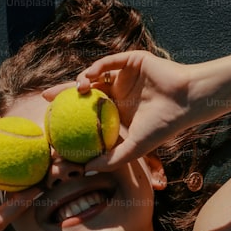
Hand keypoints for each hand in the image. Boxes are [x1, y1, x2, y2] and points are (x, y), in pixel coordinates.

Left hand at [42, 50, 194, 171]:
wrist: (185, 102)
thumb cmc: (163, 126)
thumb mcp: (134, 148)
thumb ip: (111, 159)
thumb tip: (86, 170)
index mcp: (118, 111)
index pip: (88, 111)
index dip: (70, 114)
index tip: (52, 120)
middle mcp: (120, 93)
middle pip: (86, 91)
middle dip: (63, 94)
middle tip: (45, 98)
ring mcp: (125, 76)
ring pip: (95, 76)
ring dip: (81, 80)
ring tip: (75, 90)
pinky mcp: (131, 61)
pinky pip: (108, 62)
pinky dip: (96, 68)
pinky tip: (88, 77)